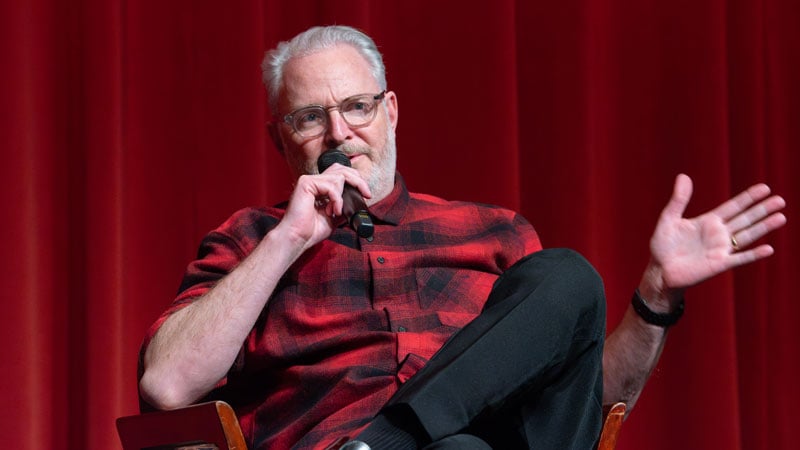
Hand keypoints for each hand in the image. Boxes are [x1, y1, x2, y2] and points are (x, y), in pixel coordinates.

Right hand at [276, 164, 371, 250]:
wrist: (298, 238)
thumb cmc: (311, 230)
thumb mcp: (335, 217)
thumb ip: (345, 206)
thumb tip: (359, 200)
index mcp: (320, 187)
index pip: (341, 173)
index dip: (356, 180)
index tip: (367, 194)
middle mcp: (314, 181)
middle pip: (342, 169)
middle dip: (358, 180)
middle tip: (366, 193)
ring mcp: (309, 180)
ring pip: (338, 177)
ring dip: (342, 197)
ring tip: (336, 211)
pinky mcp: (306, 183)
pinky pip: (331, 186)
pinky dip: (336, 199)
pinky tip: (332, 211)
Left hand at [645, 174, 785, 297]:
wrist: (660, 271)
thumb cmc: (662, 246)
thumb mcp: (668, 219)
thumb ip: (678, 200)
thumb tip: (683, 175)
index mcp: (708, 221)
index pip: (733, 207)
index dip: (748, 198)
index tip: (765, 188)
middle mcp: (718, 234)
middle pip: (745, 219)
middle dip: (762, 210)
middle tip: (780, 200)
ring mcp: (721, 249)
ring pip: (747, 236)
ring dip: (764, 227)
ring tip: (781, 217)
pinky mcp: (719, 264)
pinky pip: (740, 258)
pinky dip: (753, 254)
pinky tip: (768, 249)